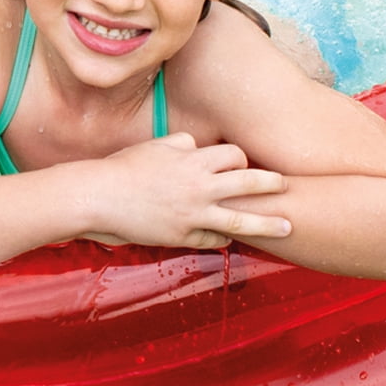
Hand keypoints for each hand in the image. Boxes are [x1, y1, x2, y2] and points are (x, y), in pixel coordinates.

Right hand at [86, 133, 292, 251]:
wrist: (97, 196)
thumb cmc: (123, 168)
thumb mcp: (155, 146)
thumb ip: (181, 145)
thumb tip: (196, 146)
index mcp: (192, 160)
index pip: (234, 156)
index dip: (242, 160)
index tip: (244, 166)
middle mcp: (198, 186)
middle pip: (248, 183)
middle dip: (272, 185)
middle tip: (287, 186)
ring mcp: (192, 214)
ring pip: (241, 219)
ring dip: (268, 223)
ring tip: (288, 226)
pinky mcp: (182, 236)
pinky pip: (212, 239)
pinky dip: (223, 239)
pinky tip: (229, 240)